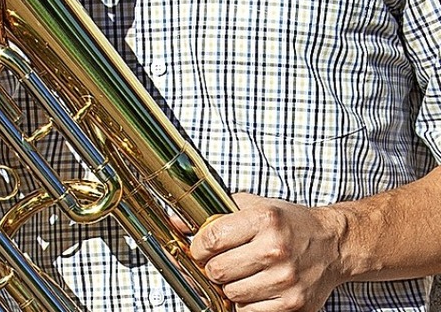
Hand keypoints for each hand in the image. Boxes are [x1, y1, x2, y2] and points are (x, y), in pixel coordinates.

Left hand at [189, 193, 345, 311]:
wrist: (332, 244)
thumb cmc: (289, 223)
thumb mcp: (255, 206)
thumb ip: (216, 212)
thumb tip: (177, 221)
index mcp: (265, 220)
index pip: (212, 237)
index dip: (199, 245)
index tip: (200, 248)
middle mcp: (276, 249)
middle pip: (218, 270)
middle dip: (212, 267)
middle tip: (219, 262)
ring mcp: (286, 281)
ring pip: (231, 294)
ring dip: (229, 286)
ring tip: (240, 274)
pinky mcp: (293, 306)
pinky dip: (245, 304)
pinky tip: (254, 288)